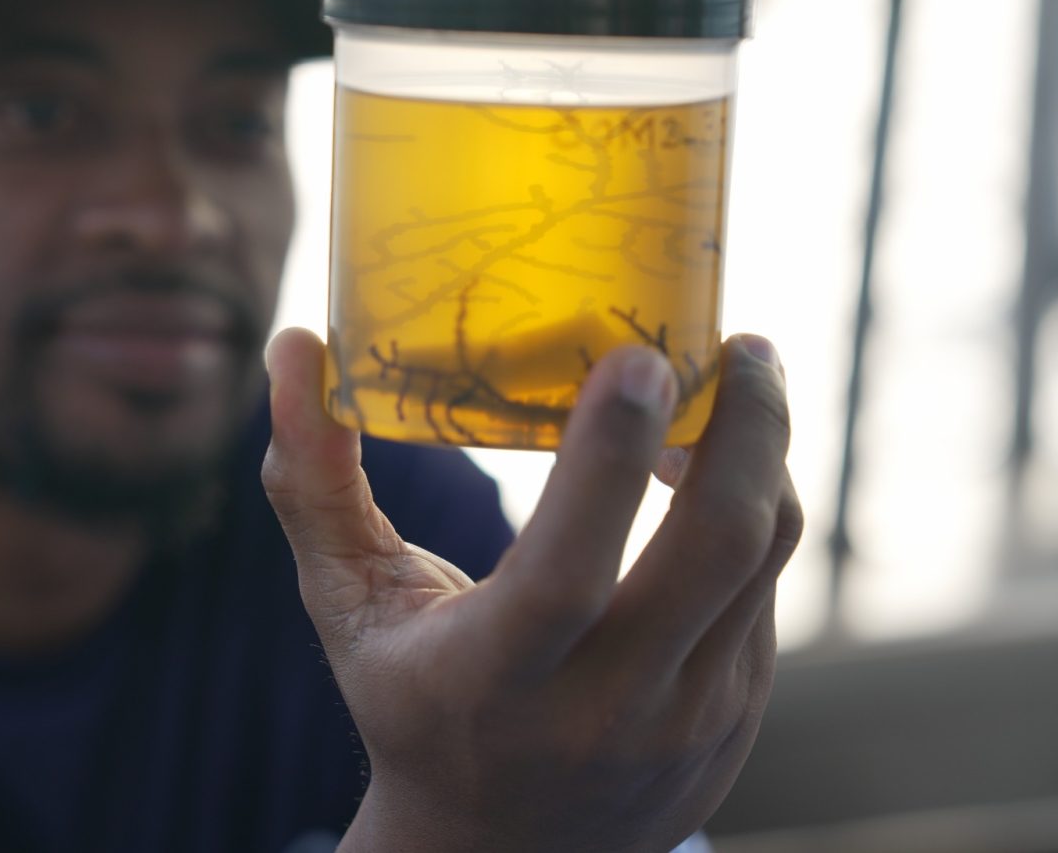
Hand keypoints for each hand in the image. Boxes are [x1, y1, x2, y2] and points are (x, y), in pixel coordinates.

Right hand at [261, 329, 799, 852]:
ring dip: (758, 450)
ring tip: (728, 376)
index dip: (608, 460)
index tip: (636, 355)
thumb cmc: (410, 701)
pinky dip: (748, 505)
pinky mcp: (739, 713)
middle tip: (732, 338)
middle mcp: (607, 708)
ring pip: (760, 555)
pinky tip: (708, 463)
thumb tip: (293, 346)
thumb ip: (315, 483)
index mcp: (498, 680)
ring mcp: (688, 718)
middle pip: (715, 549)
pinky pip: (765, 585)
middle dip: (742, 427)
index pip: (569, 573)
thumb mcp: (349, 606)